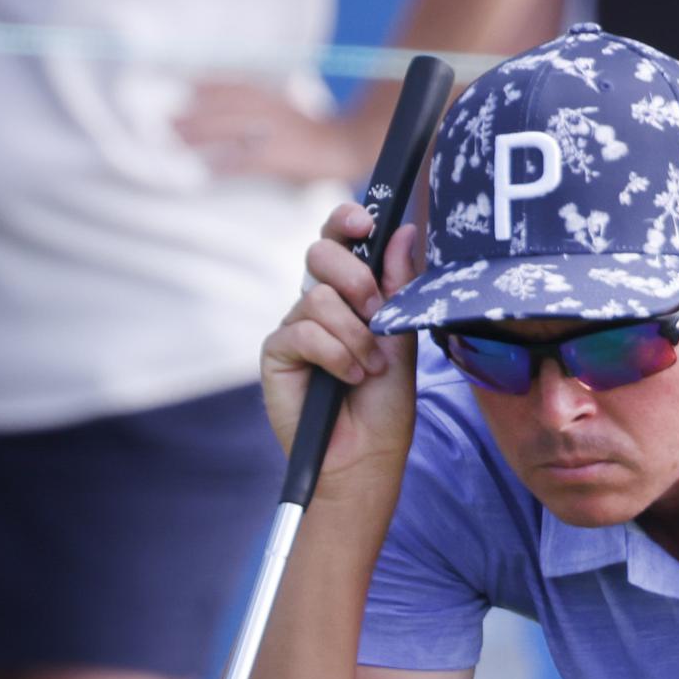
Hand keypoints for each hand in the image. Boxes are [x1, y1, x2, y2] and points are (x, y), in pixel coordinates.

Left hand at [175, 80, 364, 183]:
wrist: (345, 146)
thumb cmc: (308, 131)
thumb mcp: (281, 107)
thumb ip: (254, 104)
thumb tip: (218, 109)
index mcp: (270, 93)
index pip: (232, 84)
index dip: (204, 86)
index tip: (180, 89)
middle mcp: (270, 108)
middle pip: (225, 105)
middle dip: (194, 112)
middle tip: (165, 120)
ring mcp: (276, 132)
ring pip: (231, 129)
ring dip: (202, 134)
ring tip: (175, 141)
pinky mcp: (282, 158)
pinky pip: (247, 162)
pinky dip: (225, 166)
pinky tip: (206, 173)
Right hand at [261, 201, 425, 491]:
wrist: (367, 457)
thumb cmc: (385, 406)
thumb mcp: (402, 339)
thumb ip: (399, 286)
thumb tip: (403, 231)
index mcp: (349, 296)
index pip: (338, 241)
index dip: (345, 221)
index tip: (364, 221)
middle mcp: (317, 306)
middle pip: (319, 254)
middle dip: (355, 277)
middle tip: (375, 312)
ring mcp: (294, 328)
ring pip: (318, 298)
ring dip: (354, 335)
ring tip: (368, 368)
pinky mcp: (276, 354)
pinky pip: (303, 332)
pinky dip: (335, 355)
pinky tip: (348, 379)